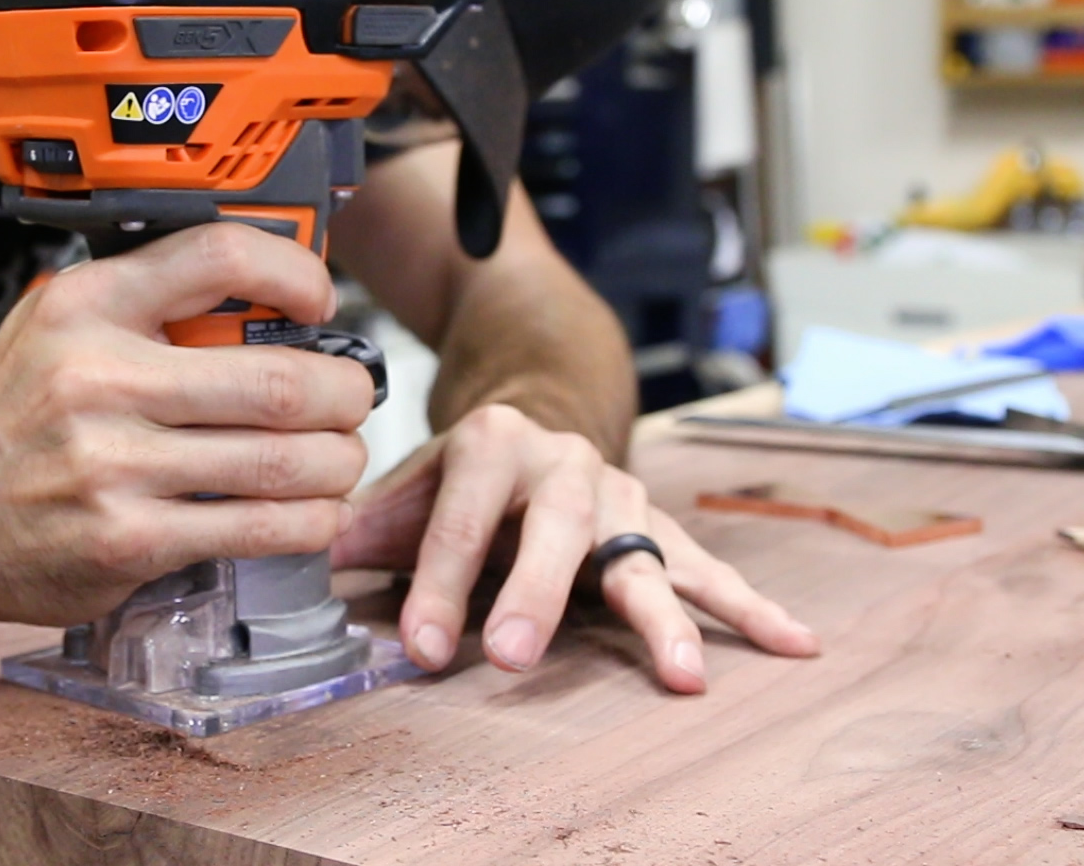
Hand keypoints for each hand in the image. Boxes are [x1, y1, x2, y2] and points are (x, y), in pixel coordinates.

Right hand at [0, 223, 375, 625]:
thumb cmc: (19, 417)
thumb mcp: (60, 325)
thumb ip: (150, 300)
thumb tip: (270, 291)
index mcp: (90, 306)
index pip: (221, 255)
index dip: (298, 274)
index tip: (320, 304)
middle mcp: (99, 378)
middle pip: (281, 380)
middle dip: (346, 395)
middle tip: (354, 402)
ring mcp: (112, 465)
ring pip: (284, 462)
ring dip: (338, 464)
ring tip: (338, 460)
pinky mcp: (129, 540)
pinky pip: (257, 527)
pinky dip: (308, 522)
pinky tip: (310, 513)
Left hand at [332, 404, 820, 691]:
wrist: (537, 406)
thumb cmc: (461, 473)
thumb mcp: (404, 484)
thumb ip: (357, 527)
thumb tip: (287, 561)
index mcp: (489, 441)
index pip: (456, 518)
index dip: (435, 584)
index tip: (421, 649)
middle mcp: (562, 462)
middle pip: (555, 530)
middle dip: (537, 595)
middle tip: (518, 656)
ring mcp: (620, 494)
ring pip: (643, 554)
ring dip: (664, 618)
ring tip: (686, 676)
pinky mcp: (660, 525)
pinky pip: (710, 568)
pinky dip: (751, 608)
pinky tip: (796, 643)